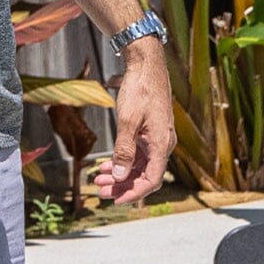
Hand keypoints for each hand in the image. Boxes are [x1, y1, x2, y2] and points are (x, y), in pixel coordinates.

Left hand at [87, 42, 175, 203]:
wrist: (146, 64)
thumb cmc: (140, 89)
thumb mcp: (128, 121)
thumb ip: (124, 151)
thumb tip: (120, 177)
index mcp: (162, 144)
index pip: (151, 180)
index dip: (133, 193)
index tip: (114, 199)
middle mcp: (163, 144)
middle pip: (145, 176)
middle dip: (122, 186)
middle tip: (100, 190)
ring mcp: (157, 138)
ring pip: (140, 166)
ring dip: (121, 174)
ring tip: (99, 178)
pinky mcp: (151, 131)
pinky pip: (139, 154)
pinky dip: (124, 161)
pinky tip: (108, 164)